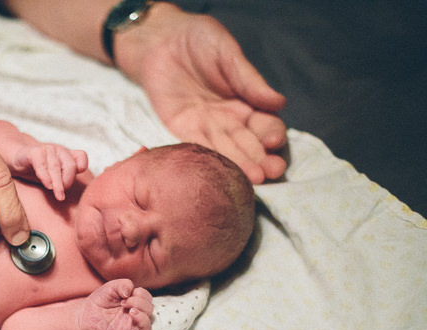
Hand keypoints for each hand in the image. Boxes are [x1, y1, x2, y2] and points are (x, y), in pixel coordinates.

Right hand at [11, 143, 87, 200]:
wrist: (15, 160)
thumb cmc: (38, 170)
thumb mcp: (54, 176)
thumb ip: (65, 180)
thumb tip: (79, 197)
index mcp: (67, 155)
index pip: (81, 157)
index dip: (81, 167)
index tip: (75, 180)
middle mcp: (59, 151)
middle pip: (70, 166)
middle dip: (68, 181)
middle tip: (62, 195)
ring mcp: (47, 150)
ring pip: (55, 167)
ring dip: (58, 183)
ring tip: (59, 196)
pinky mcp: (34, 152)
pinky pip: (41, 165)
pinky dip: (45, 176)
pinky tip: (47, 186)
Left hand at [78, 279, 153, 329]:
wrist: (84, 314)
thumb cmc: (100, 300)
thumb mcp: (110, 287)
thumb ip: (122, 284)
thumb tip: (129, 291)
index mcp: (135, 304)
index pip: (148, 299)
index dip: (141, 295)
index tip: (125, 295)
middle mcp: (135, 317)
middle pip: (150, 311)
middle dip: (140, 303)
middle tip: (124, 303)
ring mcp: (129, 329)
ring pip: (147, 328)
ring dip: (142, 318)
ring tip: (131, 312)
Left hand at [116, 4, 287, 183]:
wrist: (160, 41)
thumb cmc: (198, 41)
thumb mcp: (227, 54)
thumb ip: (248, 79)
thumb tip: (279, 102)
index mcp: (246, 101)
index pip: (265, 123)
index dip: (272, 132)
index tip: (275, 139)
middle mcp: (230, 119)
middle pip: (249, 142)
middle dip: (262, 157)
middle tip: (272, 172)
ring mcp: (207, 127)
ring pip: (227, 150)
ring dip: (241, 166)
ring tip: (255, 179)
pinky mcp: (183, 130)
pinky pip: (199, 148)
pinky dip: (212, 160)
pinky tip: (225, 173)